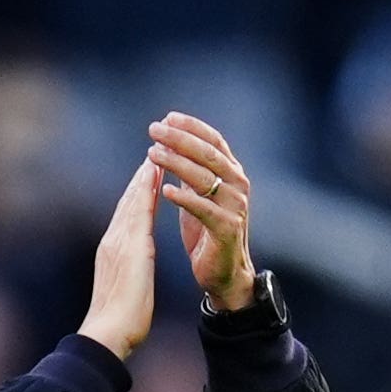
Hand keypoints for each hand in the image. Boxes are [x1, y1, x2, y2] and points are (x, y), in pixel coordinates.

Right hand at [80, 157, 159, 359]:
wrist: (108, 333)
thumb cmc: (119, 323)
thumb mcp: (124, 292)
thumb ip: (127, 278)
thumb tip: (129, 279)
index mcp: (113, 253)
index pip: (127, 218)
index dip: (137, 197)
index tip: (147, 180)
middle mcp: (113, 242)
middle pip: (128, 204)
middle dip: (139, 181)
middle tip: (152, 156)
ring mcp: (118, 242)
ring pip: (132, 201)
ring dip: (143, 177)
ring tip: (155, 156)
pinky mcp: (128, 246)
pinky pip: (139, 209)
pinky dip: (145, 189)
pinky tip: (155, 173)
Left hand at [149, 113, 257, 311]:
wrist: (224, 274)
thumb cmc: (208, 233)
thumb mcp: (199, 196)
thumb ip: (191, 171)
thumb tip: (171, 143)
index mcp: (232, 173)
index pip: (213, 141)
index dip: (191, 127)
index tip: (168, 117)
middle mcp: (238, 185)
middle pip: (208, 154)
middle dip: (180, 139)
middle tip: (154, 130)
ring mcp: (235, 206)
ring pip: (204, 177)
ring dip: (176, 163)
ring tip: (152, 154)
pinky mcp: (226, 228)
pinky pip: (203, 209)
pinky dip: (184, 198)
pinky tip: (165, 189)